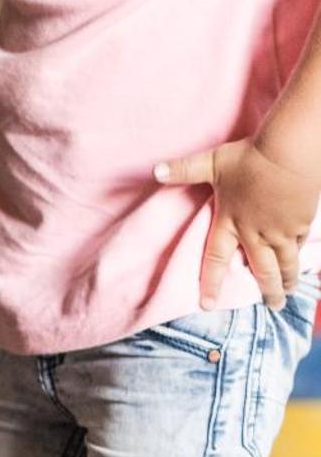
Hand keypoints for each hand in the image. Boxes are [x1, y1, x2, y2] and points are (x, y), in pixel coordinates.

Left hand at [156, 140, 320, 310]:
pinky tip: (298, 260)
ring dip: (286, 280)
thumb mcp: (212, 162)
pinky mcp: (301, 221)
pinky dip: (298, 255)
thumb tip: (154, 170)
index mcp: (229, 222)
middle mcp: (255, 232)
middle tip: (273, 307)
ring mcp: (281, 230)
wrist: (290, 150)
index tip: (208, 305)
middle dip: (268, 290)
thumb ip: (184, 170)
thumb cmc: (249, 157)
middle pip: (262, 269)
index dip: (211, 283)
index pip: (216, 259)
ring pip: (285, 263)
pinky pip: (299, 244)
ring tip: (287, 293)